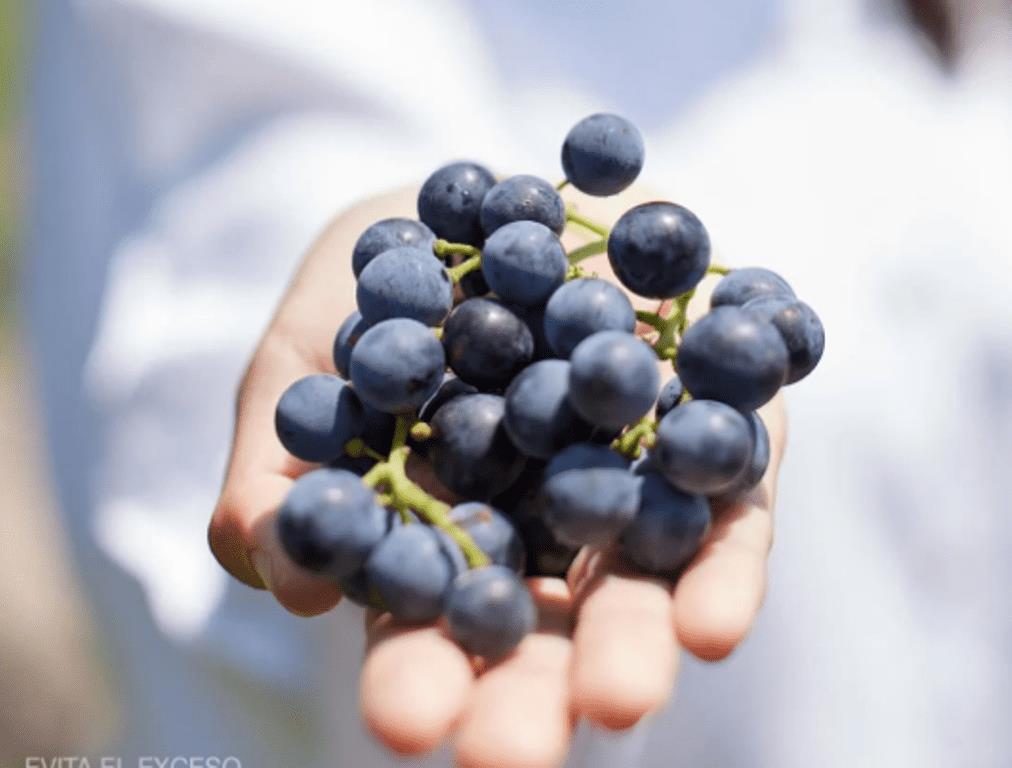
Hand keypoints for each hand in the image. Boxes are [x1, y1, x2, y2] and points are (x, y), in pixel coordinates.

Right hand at [208, 184, 785, 767]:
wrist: (481, 186)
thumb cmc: (376, 279)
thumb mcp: (302, 357)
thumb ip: (276, 464)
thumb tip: (286, 585)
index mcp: (447, 522)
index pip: (430, 617)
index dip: (418, 669)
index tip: (408, 724)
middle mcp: (545, 519)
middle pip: (545, 621)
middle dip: (530, 687)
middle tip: (514, 758)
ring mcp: (635, 477)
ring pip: (641, 579)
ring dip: (633, 641)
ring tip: (620, 698)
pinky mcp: (713, 427)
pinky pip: (728, 505)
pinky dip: (722, 562)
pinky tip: (712, 622)